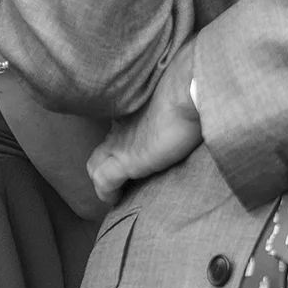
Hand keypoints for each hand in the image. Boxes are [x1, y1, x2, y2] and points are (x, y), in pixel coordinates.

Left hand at [86, 44, 203, 203]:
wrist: (189, 88)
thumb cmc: (191, 86)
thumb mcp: (180, 93)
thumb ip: (175, 101)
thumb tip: (193, 100)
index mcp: (133, 109)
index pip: (117, 129)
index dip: (121, 144)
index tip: (135, 153)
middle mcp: (121, 126)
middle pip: (101, 148)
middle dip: (108, 164)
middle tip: (125, 179)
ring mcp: (120, 143)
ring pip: (94, 166)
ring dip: (104, 181)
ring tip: (121, 193)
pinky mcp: (125, 160)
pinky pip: (103, 182)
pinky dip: (106, 193)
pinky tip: (116, 200)